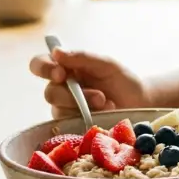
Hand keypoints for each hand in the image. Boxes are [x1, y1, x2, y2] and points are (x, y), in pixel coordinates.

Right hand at [29, 47, 148, 117]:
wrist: (139, 103)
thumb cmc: (122, 80)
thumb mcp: (106, 64)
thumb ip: (83, 57)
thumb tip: (56, 52)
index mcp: (65, 68)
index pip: (39, 65)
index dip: (44, 69)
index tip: (61, 73)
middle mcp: (61, 88)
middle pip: (50, 93)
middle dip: (74, 96)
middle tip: (99, 96)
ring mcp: (66, 108)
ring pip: (60, 111)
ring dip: (85, 108)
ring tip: (108, 104)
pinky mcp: (73, 126)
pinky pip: (70, 125)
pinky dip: (88, 119)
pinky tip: (105, 114)